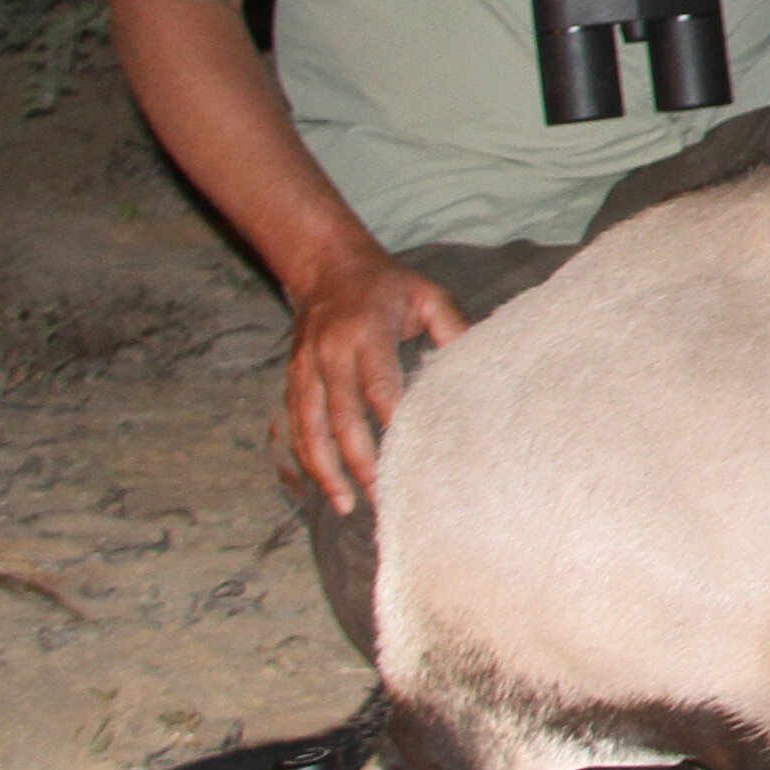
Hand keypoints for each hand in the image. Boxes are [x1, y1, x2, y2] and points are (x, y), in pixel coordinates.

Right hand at [275, 249, 467, 511]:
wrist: (326, 264)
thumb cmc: (387, 284)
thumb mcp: (426, 293)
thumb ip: (452, 326)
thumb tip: (477, 363)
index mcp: (367, 332)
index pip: (378, 385)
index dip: (391, 422)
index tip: (410, 456)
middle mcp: (330, 353)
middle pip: (341, 416)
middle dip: (360, 461)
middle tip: (382, 497)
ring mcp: (306, 367)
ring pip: (310, 427)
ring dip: (326, 469)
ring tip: (345, 505)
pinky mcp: (292, 378)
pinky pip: (296, 424)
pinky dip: (306, 456)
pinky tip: (322, 483)